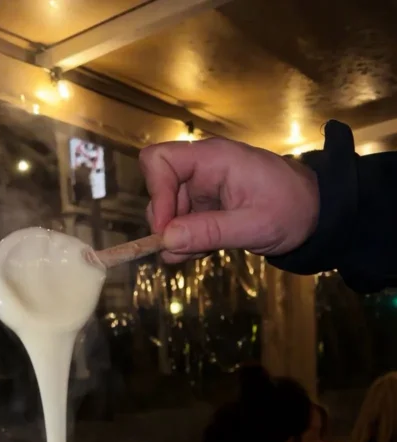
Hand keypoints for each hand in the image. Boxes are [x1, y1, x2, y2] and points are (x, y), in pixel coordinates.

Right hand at [139, 137, 318, 262]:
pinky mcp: (206, 206)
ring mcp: (203, 188)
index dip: (156, 194)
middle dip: (166, 224)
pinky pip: (182, 223)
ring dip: (177, 237)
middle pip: (159, 189)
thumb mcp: (252, 226)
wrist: (315, 215)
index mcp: (214, 159)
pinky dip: (186, 241)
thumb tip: (167, 241)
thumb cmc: (291, 210)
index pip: (159, 161)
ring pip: (167, 211)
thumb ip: (208, 232)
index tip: (167, 230)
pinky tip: (205, 250)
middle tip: (187, 250)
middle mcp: (203, 169)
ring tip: (202, 252)